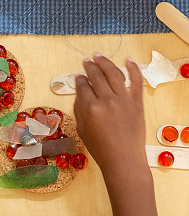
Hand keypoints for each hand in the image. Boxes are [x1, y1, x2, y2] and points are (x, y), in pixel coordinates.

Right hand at [73, 54, 148, 184]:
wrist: (123, 159)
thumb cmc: (100, 148)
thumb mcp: (82, 129)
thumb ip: (79, 109)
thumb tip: (80, 93)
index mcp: (90, 108)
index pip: (82, 86)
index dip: (78, 79)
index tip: (78, 77)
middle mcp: (106, 101)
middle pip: (96, 76)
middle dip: (89, 67)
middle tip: (86, 61)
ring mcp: (123, 100)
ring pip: (113, 74)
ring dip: (104, 62)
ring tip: (99, 56)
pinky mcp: (137, 103)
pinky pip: (136, 81)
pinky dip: (133, 68)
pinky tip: (128, 60)